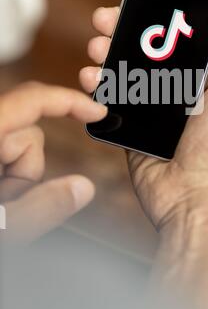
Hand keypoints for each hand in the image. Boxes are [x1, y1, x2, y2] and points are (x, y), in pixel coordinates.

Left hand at [0, 82, 106, 244]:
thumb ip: (40, 208)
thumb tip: (82, 187)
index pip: (31, 99)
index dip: (69, 102)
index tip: (96, 112)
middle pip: (28, 135)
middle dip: (27, 171)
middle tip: (6, 204)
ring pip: (18, 147)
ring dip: (16, 178)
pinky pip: (5, 154)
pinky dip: (7, 176)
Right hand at [79, 0, 207, 230]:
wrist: (197, 198)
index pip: (186, 36)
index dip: (166, 15)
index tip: (145, 0)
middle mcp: (185, 89)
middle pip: (152, 49)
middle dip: (128, 30)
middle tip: (106, 19)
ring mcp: (158, 108)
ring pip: (129, 70)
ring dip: (109, 52)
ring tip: (97, 46)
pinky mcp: (136, 125)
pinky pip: (115, 99)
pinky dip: (100, 85)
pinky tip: (92, 76)